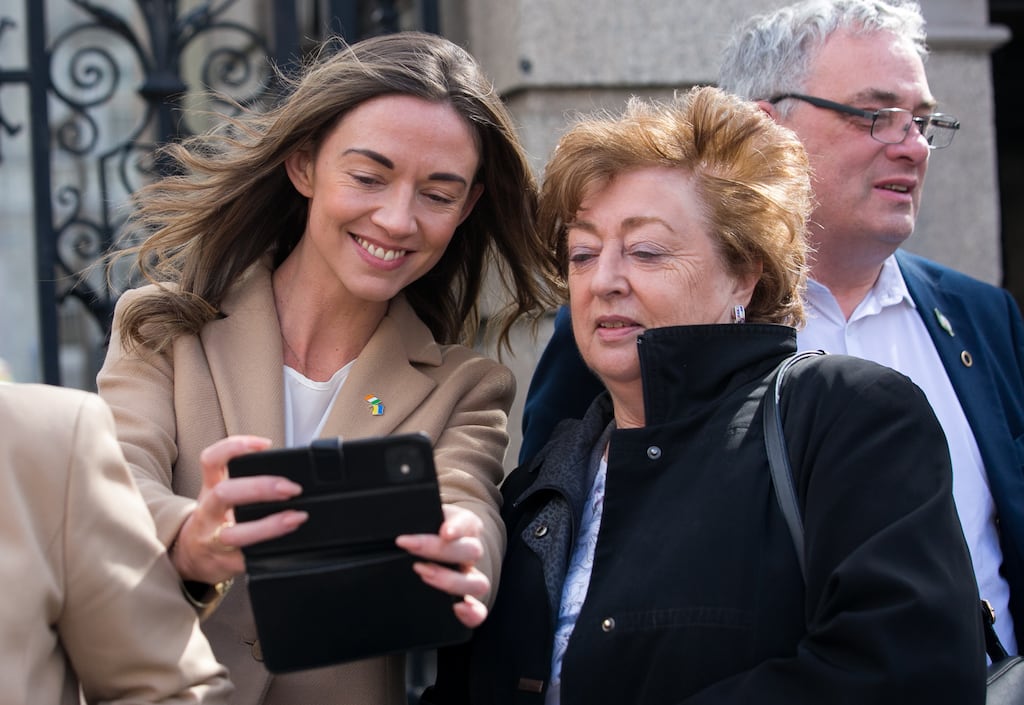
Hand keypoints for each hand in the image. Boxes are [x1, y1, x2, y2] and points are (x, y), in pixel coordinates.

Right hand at [171, 435, 308, 585]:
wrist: (190, 558)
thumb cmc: (214, 520)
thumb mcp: (220, 495)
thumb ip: (244, 482)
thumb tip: (288, 473)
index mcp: (209, 489)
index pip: (211, 460)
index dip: (235, 447)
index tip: (265, 445)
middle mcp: (208, 513)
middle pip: (224, 494)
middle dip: (260, 488)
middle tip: (291, 488)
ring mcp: (214, 540)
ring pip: (235, 534)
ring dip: (270, 525)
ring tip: (295, 517)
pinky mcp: (225, 563)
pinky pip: (248, 559)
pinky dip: (270, 550)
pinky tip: (288, 543)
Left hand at [395, 504, 491, 627]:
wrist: (424, 542)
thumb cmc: (422, 525)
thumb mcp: (420, 514)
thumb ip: (413, 514)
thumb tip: (390, 515)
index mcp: (464, 524)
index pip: (467, 522)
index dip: (457, 527)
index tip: (444, 532)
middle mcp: (471, 550)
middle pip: (470, 551)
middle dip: (439, 551)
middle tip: (410, 547)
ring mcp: (471, 575)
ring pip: (478, 582)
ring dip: (452, 581)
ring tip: (423, 574)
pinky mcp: (468, 598)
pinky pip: (479, 610)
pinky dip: (472, 612)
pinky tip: (456, 609)